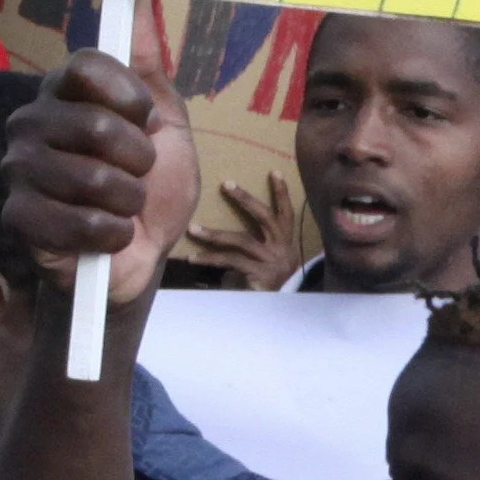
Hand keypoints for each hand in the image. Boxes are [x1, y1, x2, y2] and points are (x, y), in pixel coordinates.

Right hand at [4, 52, 198, 309]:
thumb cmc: (151, 186)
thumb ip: (148, 64)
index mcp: (64, 93)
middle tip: (137, 175)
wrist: (141, 255)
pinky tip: (106, 236)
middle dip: (138, 159)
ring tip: (124, 208)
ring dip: (128, 201)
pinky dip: (109, 234)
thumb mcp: (165, 121)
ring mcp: (19, 169)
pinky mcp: (17, 217)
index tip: (146, 120)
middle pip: (94, 124)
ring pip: (91, 177)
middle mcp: (31, 122)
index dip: (128, 97)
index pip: (85, 66)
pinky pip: (75, 222)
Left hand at [180, 172, 305, 291]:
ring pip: (240, 240)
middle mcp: (281, 247)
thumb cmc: (269, 277)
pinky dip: (210, 259)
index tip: (275, 172)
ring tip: (192, 229)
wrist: (277, 306)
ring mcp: (270, 261)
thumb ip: (259, 240)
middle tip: (226, 184)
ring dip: (213, 234)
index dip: (282, 193)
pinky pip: (230, 262)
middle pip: (264, 216)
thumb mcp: (270, 257)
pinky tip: (193, 258)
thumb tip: (230, 222)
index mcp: (285, 240)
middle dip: (245, 198)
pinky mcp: (258, 274)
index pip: (286, 212)